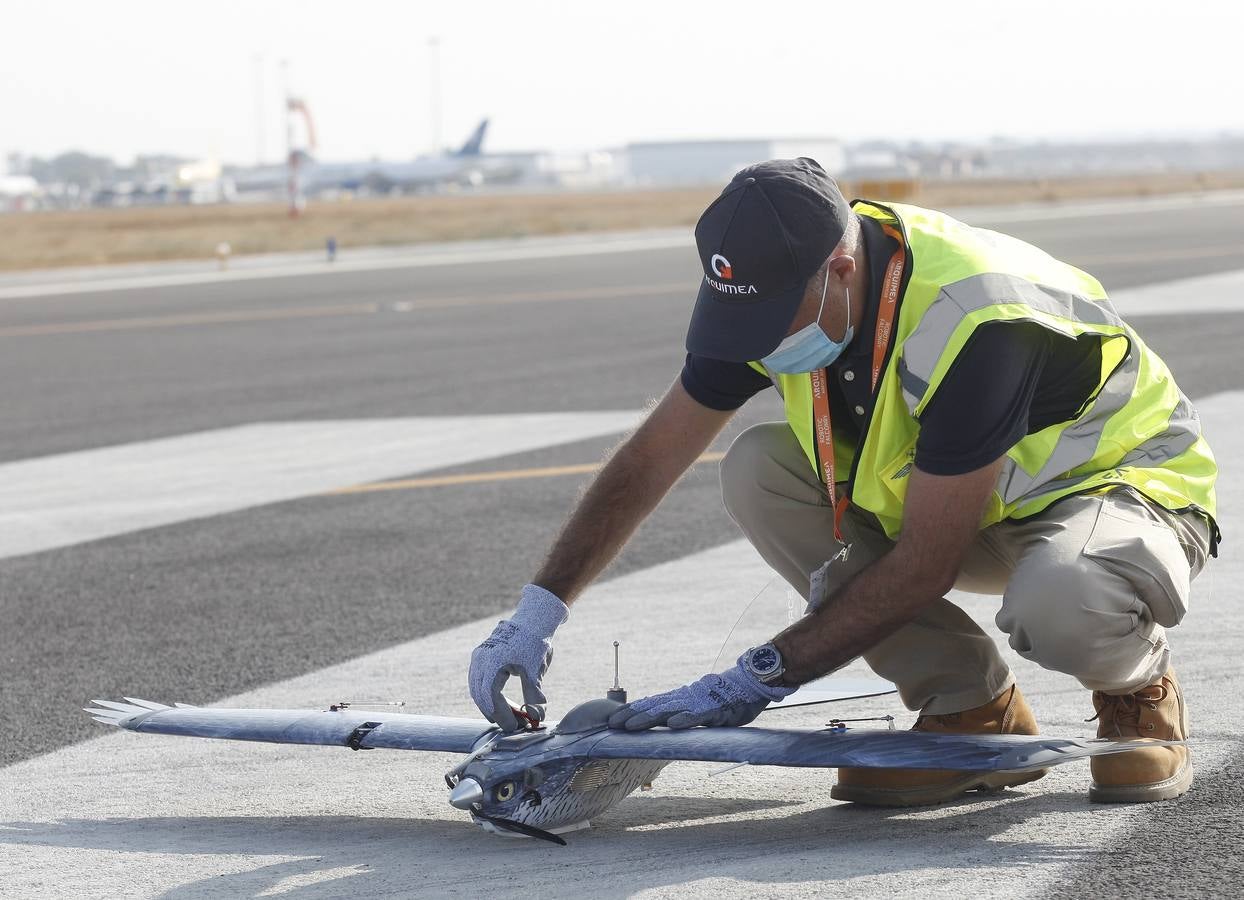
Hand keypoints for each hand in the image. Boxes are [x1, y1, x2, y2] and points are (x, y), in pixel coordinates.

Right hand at [469, 584, 568, 730]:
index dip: (502, 715)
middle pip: (481, 695)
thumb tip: (536, 718)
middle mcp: (481, 660)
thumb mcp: (535, 671)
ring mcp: (479, 657)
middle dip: (495, 713)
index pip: (492, 697)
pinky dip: (486, 693)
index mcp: (493, 663)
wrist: (532, 619)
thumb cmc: (534, 643)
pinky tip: (499, 702)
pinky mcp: (481, 655)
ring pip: (477, 688)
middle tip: (510, 725)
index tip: (514, 727)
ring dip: (489, 705)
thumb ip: (534, 695)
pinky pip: (477, 680)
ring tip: (505, 716)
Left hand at [606, 654, 795, 730]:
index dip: (631, 711)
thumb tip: (666, 724)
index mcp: (681, 699)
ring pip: (671, 710)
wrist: (752, 682)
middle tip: (611, 724)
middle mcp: (686, 698)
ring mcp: (701, 703)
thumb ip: (683, 713)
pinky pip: (700, 715)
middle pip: (654, 707)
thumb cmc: (726, 698)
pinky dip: (686, 719)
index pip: (651, 704)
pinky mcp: (717, 709)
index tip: (611, 719)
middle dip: (632, 716)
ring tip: (630, 726)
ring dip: (649, 718)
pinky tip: (673, 725)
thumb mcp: (700, 707)